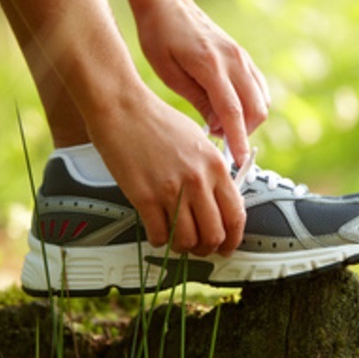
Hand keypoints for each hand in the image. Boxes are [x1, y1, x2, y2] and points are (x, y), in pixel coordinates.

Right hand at [86, 84, 244, 255]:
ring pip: (186, 240)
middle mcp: (197, 181)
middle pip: (213, 234)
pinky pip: (158, 235)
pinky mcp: (144, 197)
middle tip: (200, 248)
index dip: (233, 239)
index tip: (228, 246)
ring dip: (183, 247)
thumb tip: (221, 201)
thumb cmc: (158, 122)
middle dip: (208, 248)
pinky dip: (159, 241)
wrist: (123, 109)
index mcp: (215, 166)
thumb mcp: (200, 142)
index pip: (236, 215)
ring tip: (177, 242)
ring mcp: (171, 191)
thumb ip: (213, 171)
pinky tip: (157, 233)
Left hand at [135, 0, 270, 165]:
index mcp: (211, 65)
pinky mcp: (243, 56)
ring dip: (247, 119)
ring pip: (262, 100)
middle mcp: (234, 60)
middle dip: (243, 132)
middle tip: (217, 137)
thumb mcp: (168, 73)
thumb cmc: (159, 36)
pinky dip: (251, 104)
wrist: (167, 2)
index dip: (238, 139)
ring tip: (219, 122)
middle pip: (256, 109)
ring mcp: (242, 57)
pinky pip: (259, 87)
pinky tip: (228, 108)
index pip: (233, 111)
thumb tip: (219, 126)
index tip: (240, 161)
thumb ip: (197, 100)